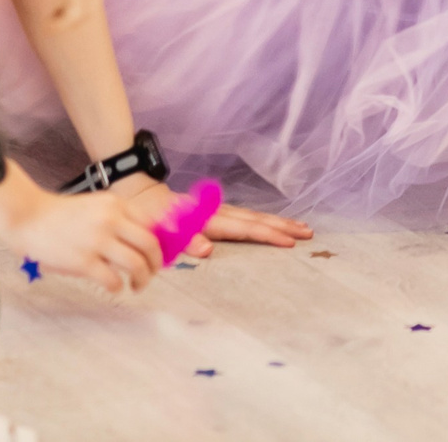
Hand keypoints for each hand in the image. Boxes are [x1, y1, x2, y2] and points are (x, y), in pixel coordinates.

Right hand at [0, 187, 161, 294]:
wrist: (28, 217)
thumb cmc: (61, 214)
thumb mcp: (96, 205)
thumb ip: (118, 218)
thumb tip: (143, 240)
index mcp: (116, 204)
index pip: (152, 224)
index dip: (160, 243)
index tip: (157, 255)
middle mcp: (111, 220)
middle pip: (150, 245)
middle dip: (156, 264)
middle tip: (152, 273)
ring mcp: (98, 241)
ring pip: (136, 264)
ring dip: (143, 279)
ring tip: (137, 285)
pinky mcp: (83, 262)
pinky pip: (112, 280)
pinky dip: (118, 287)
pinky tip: (115, 287)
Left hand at [117, 178, 311, 256]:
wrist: (139, 196)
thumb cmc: (150, 218)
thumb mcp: (161, 231)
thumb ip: (184, 240)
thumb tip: (206, 251)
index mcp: (208, 219)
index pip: (244, 229)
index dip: (267, 236)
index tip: (289, 243)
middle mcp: (217, 213)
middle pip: (256, 220)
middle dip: (282, 227)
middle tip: (308, 234)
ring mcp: (218, 210)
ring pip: (254, 216)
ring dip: (277, 222)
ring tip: (301, 228)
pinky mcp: (215, 211)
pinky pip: (245, 216)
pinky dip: (263, 220)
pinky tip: (272, 223)